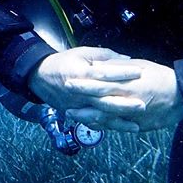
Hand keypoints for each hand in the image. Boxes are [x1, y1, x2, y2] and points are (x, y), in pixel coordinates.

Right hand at [27, 46, 145, 131]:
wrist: (40, 77)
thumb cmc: (63, 62)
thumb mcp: (82, 53)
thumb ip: (105, 56)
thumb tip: (126, 59)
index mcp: (81, 73)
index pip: (105, 73)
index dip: (122, 72)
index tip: (140, 71)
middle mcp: (79, 92)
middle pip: (103, 99)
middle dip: (124, 103)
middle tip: (142, 104)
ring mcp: (77, 105)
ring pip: (99, 115)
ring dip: (118, 121)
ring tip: (136, 124)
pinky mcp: (76, 114)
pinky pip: (93, 123)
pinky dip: (108, 127)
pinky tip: (121, 129)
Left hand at [65, 59, 182, 132]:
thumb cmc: (161, 77)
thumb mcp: (139, 65)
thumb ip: (118, 68)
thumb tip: (99, 66)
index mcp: (127, 83)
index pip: (101, 83)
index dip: (83, 84)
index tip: (68, 81)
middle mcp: (127, 100)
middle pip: (99, 102)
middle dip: (81, 104)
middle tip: (64, 104)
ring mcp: (132, 115)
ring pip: (106, 118)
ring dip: (88, 117)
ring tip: (73, 115)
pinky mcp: (138, 125)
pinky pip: (117, 127)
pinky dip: (103, 125)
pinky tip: (92, 124)